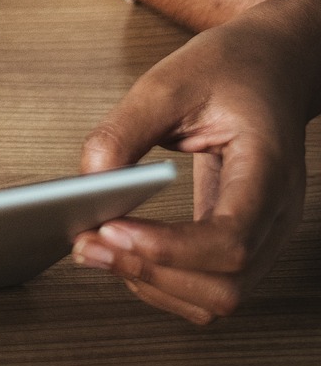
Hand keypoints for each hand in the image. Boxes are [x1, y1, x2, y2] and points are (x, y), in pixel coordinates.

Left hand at [72, 0, 320, 322]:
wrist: (270, 66)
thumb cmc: (228, 70)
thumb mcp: (167, 83)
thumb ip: (123, 132)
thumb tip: (88, 182)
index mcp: (267, 168)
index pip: (231, 239)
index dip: (168, 248)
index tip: (110, 228)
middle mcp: (277, 212)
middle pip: (226, 284)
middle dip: (149, 273)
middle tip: (87, 244)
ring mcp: (267, 233)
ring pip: (218, 299)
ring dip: (152, 286)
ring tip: (98, 251)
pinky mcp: (244, 240)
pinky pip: (209, 287)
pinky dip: (163, 284)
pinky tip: (124, 255)